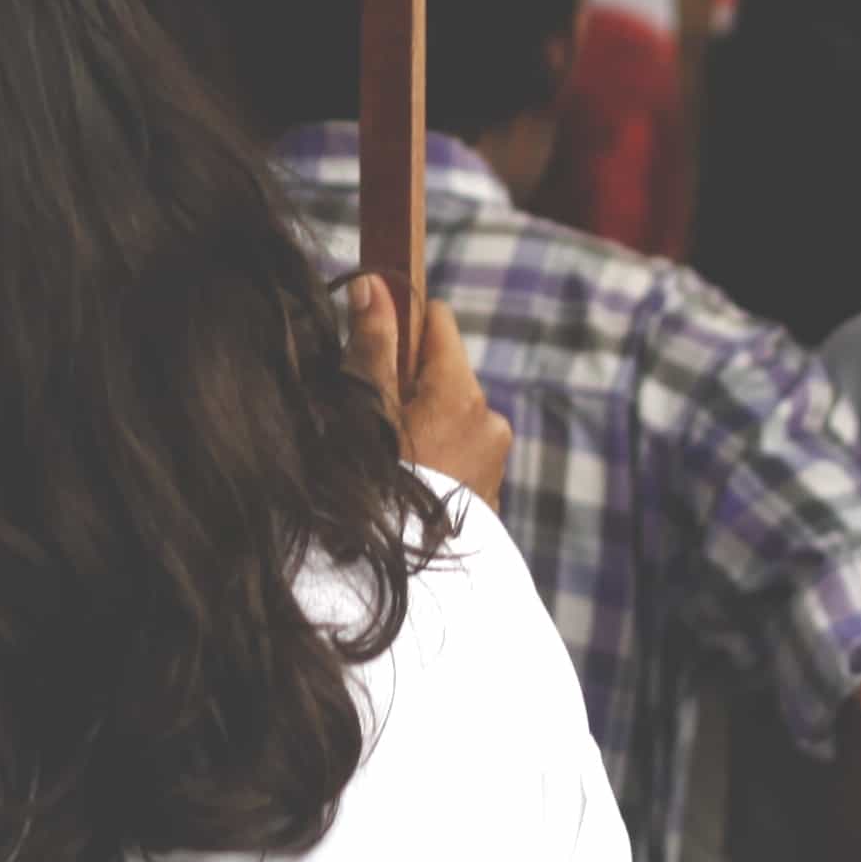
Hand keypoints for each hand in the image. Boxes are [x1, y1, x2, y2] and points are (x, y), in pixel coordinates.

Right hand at [345, 279, 511, 512]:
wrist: (412, 578)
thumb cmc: (380, 486)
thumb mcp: (366, 410)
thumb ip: (372, 343)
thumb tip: (375, 283)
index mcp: (460, 391)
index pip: (438, 321)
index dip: (403, 327)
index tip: (376, 350)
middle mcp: (489, 419)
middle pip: (444, 374)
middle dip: (411, 386)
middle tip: (373, 423)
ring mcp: (494, 459)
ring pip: (452, 416)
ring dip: (425, 426)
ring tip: (390, 463)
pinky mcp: (491, 494)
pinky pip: (462, 456)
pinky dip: (439, 459)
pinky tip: (411, 487)